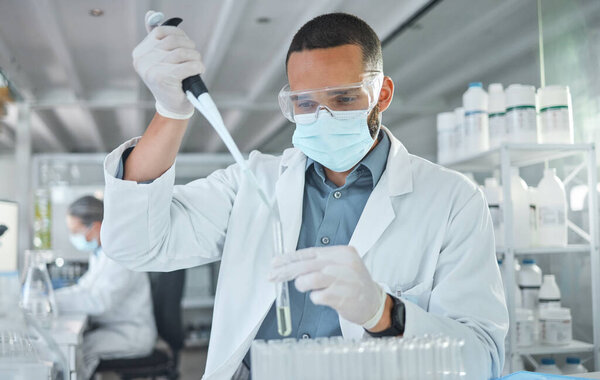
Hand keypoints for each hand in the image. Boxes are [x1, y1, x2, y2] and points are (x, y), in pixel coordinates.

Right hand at [132, 10, 204, 119]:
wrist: (173, 107)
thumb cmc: (170, 81)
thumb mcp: (161, 59)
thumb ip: (157, 38)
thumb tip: (152, 14)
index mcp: (139, 53)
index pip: (159, 32)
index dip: (178, 34)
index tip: (185, 43)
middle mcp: (142, 60)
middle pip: (173, 41)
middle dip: (189, 46)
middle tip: (194, 56)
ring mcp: (152, 69)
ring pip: (182, 52)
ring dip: (195, 57)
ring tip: (196, 64)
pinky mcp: (164, 78)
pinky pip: (188, 65)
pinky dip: (198, 67)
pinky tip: (198, 71)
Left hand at [269, 246, 386, 327]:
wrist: (374, 303)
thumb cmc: (353, 284)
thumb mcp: (341, 265)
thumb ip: (320, 263)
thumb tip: (290, 264)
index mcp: (342, 252)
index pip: (310, 252)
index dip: (290, 257)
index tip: (275, 262)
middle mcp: (344, 264)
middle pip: (308, 264)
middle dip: (287, 271)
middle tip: (273, 276)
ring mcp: (344, 280)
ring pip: (311, 278)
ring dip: (302, 284)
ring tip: (304, 287)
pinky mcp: (343, 297)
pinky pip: (319, 296)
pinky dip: (315, 298)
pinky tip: (322, 298)